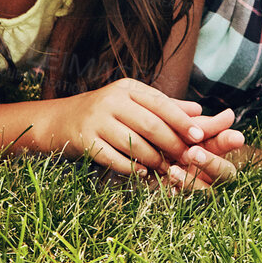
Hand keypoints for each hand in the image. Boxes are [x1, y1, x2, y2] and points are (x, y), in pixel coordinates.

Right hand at [49, 79, 238, 188]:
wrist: (62, 120)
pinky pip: (113, 158)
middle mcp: (112, 100)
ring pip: (133, 143)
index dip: (182, 120)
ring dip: (154, 160)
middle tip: (188, 159)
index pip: (161, 103)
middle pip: (150, 124)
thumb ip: (165, 106)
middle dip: (172, 144)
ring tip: (168, 169)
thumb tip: (198, 110)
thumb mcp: (133, 102)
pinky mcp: (85, 140)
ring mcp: (96, 119)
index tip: (199, 136)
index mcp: (128, 88)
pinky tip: (143, 174)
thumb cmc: (106, 112)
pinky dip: (131, 167)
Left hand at [153, 99, 242, 192]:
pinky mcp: (182, 198)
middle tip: (194, 152)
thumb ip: (204, 125)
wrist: (138, 149)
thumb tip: (231, 115)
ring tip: (173, 170)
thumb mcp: (182, 128)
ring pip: (206, 191)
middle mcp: (211, 169)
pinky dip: (176, 189)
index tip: (237, 138)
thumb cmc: (165, 134)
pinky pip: (185, 199)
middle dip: (211, 163)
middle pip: (225, 172)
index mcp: (212, 147)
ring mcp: (199, 186)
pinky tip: (166, 181)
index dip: (232, 141)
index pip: (227, 143)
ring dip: (191, 180)